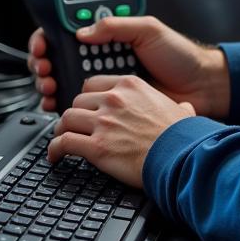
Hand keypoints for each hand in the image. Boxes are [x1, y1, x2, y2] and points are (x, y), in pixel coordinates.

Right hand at [28, 16, 229, 117]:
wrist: (198, 87)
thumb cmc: (179, 56)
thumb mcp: (148, 29)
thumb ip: (116, 26)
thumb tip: (83, 31)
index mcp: (109, 39)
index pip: (69, 35)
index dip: (49, 39)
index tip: (43, 46)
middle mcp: (102, 60)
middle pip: (59, 60)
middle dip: (44, 64)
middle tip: (45, 70)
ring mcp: (105, 86)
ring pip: (64, 83)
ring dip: (49, 84)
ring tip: (50, 86)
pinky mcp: (110, 110)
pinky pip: (80, 109)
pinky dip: (63, 107)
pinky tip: (58, 105)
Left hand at [47, 75, 194, 187]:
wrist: (181, 157)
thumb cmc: (182, 136)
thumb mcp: (181, 110)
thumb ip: (177, 106)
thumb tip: (185, 109)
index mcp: (130, 86)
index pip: (94, 84)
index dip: (87, 97)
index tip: (87, 107)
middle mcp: (114, 100)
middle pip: (78, 101)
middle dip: (75, 114)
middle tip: (75, 126)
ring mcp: (103, 122)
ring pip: (67, 118)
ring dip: (62, 130)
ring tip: (62, 139)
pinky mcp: (97, 146)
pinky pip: (64, 142)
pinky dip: (55, 148)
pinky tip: (55, 155)